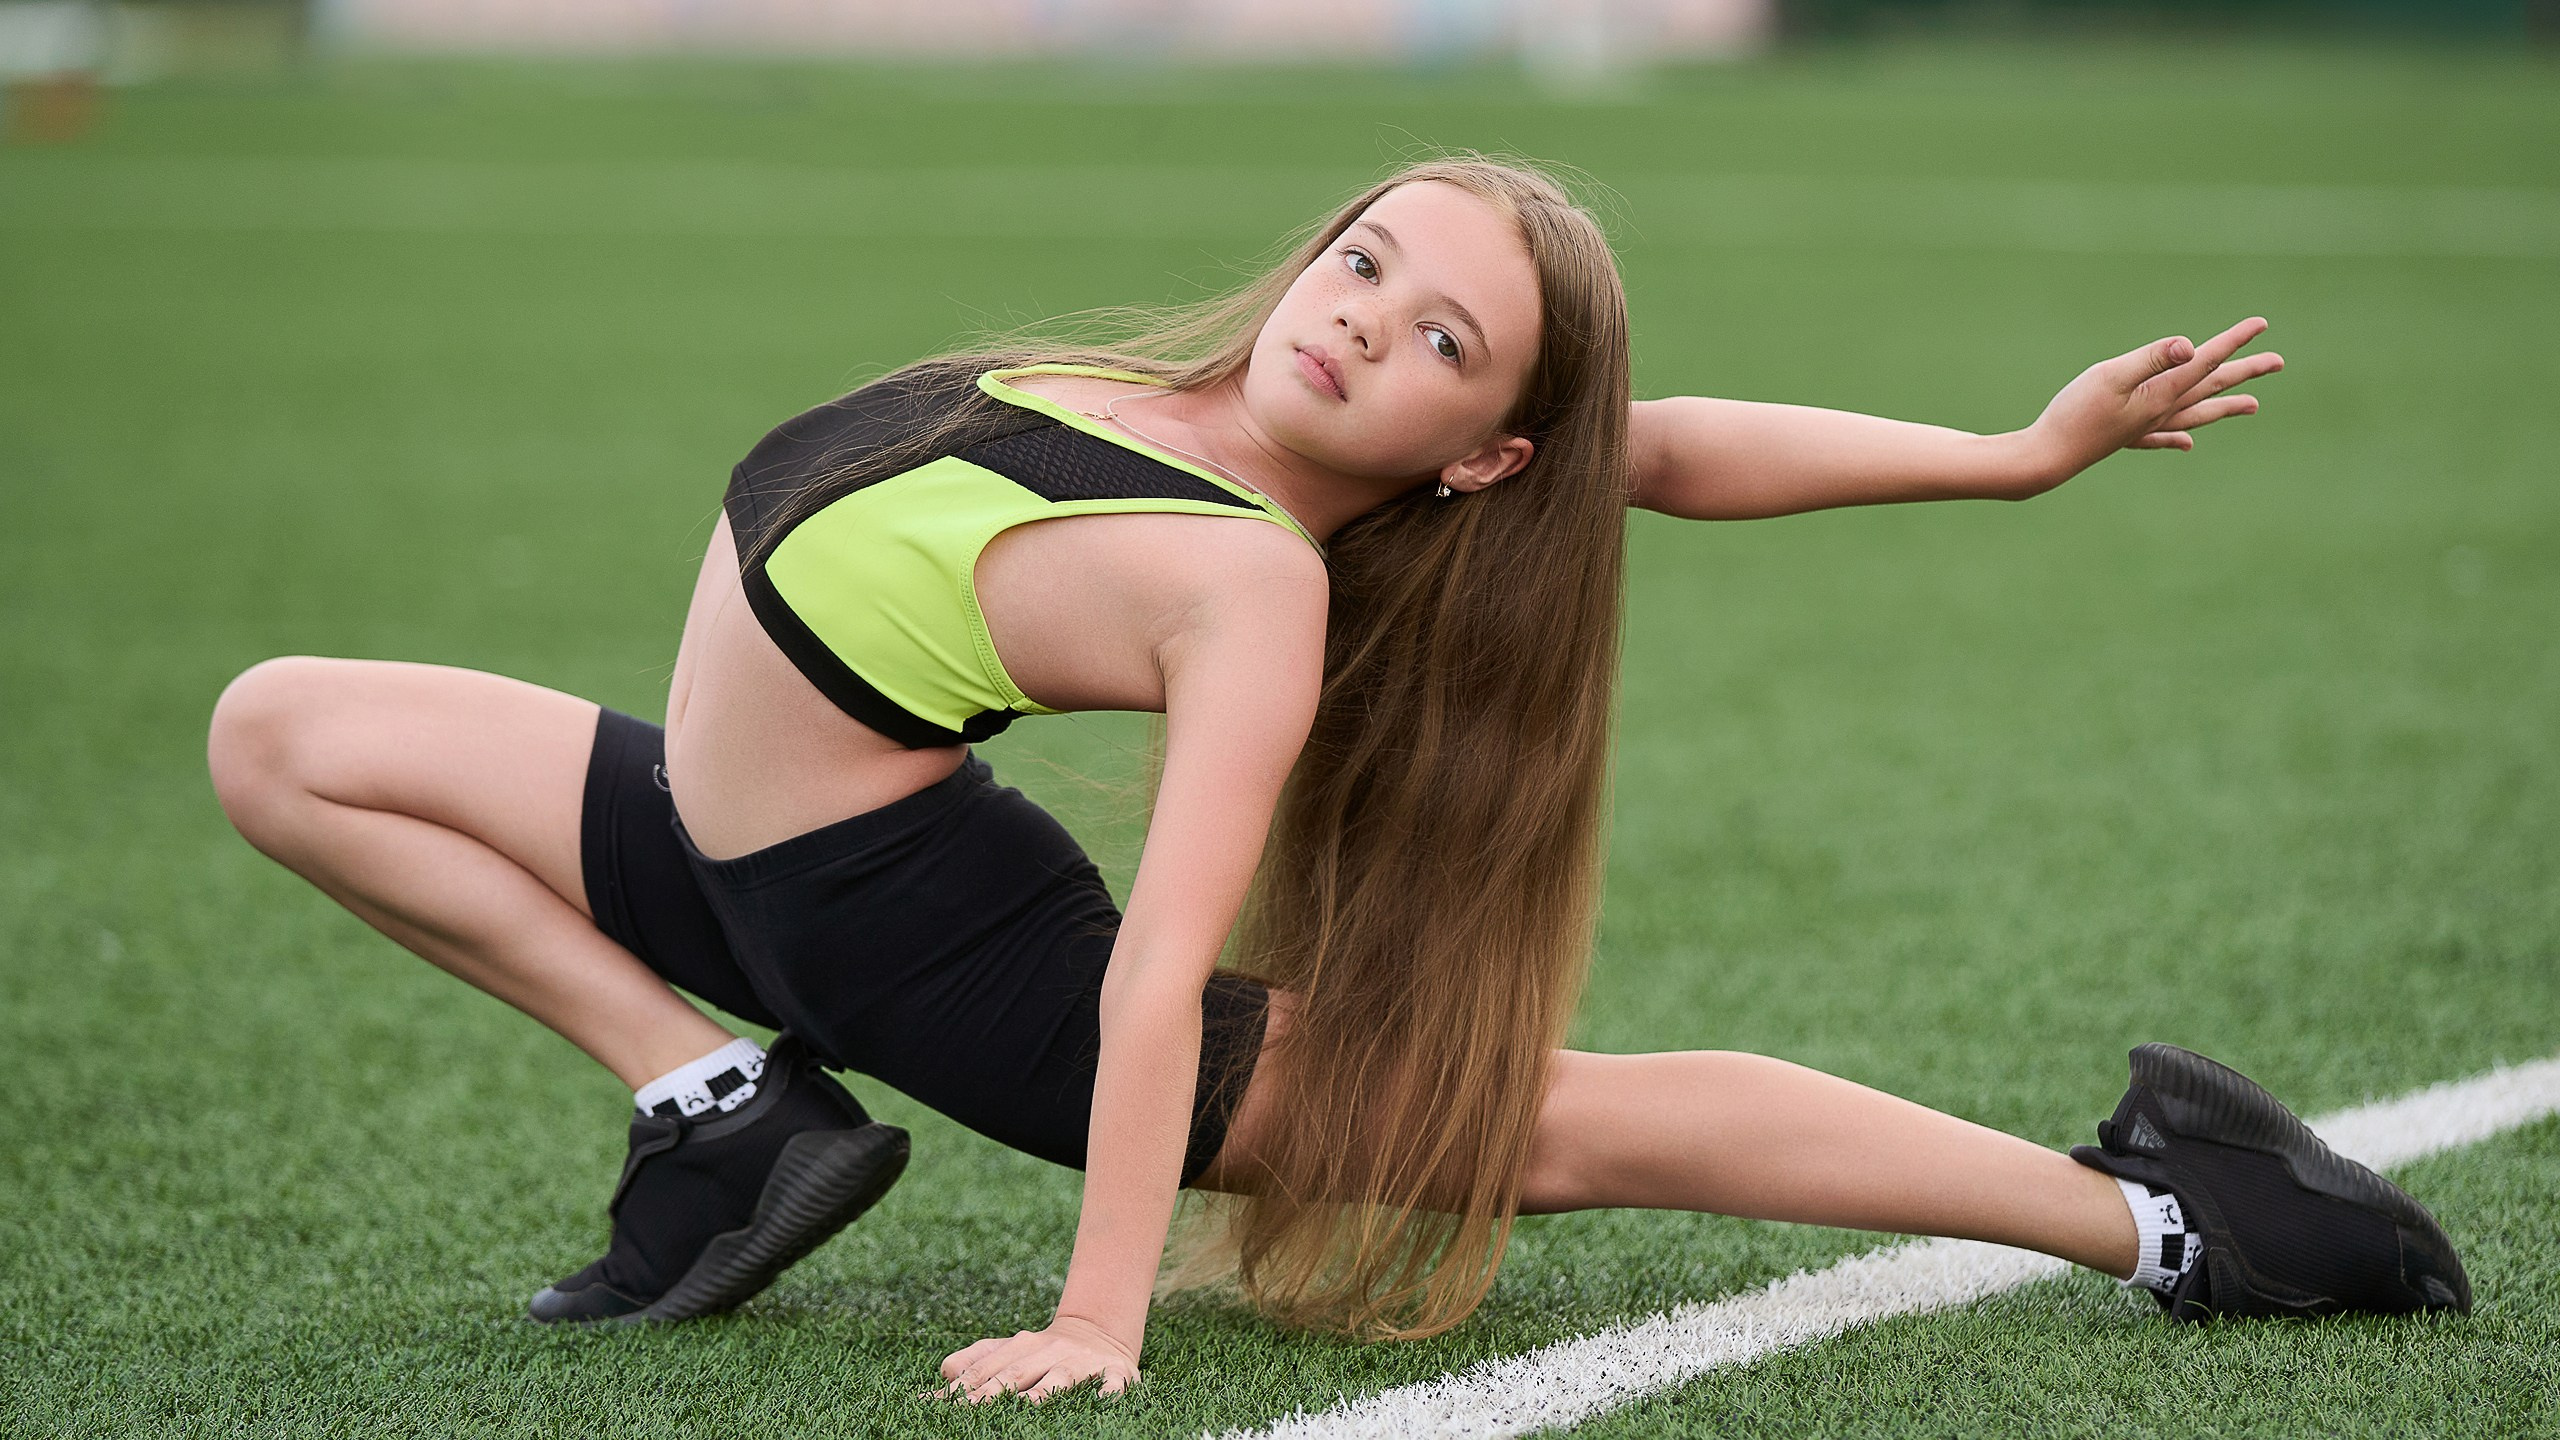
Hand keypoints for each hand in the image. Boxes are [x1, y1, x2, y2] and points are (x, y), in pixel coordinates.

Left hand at [933, 1314, 1140, 1404]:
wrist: (1100, 1331)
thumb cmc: (1043, 1352)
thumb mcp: (1010, 1349)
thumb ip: (977, 1360)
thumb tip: (945, 1373)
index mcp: (1021, 1346)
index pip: (988, 1368)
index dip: (967, 1385)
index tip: (946, 1402)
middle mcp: (1049, 1351)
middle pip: (1017, 1373)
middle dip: (995, 1391)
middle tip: (973, 1409)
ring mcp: (1081, 1362)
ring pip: (1060, 1377)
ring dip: (1044, 1391)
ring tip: (1028, 1405)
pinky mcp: (1115, 1373)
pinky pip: (1112, 1383)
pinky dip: (1108, 1390)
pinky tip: (1101, 1398)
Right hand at [2019, 316, 2283, 492]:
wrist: (2046, 457)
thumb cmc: (2073, 414)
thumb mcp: (2109, 376)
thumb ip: (2150, 359)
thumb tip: (2190, 347)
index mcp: (2161, 394)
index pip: (2205, 361)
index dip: (2233, 341)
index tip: (2261, 324)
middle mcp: (2161, 413)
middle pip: (2211, 387)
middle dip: (2245, 372)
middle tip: (2277, 363)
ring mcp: (2144, 428)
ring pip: (2196, 414)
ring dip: (2224, 407)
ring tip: (2252, 406)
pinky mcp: (2124, 438)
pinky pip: (2162, 438)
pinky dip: (2178, 439)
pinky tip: (2189, 444)